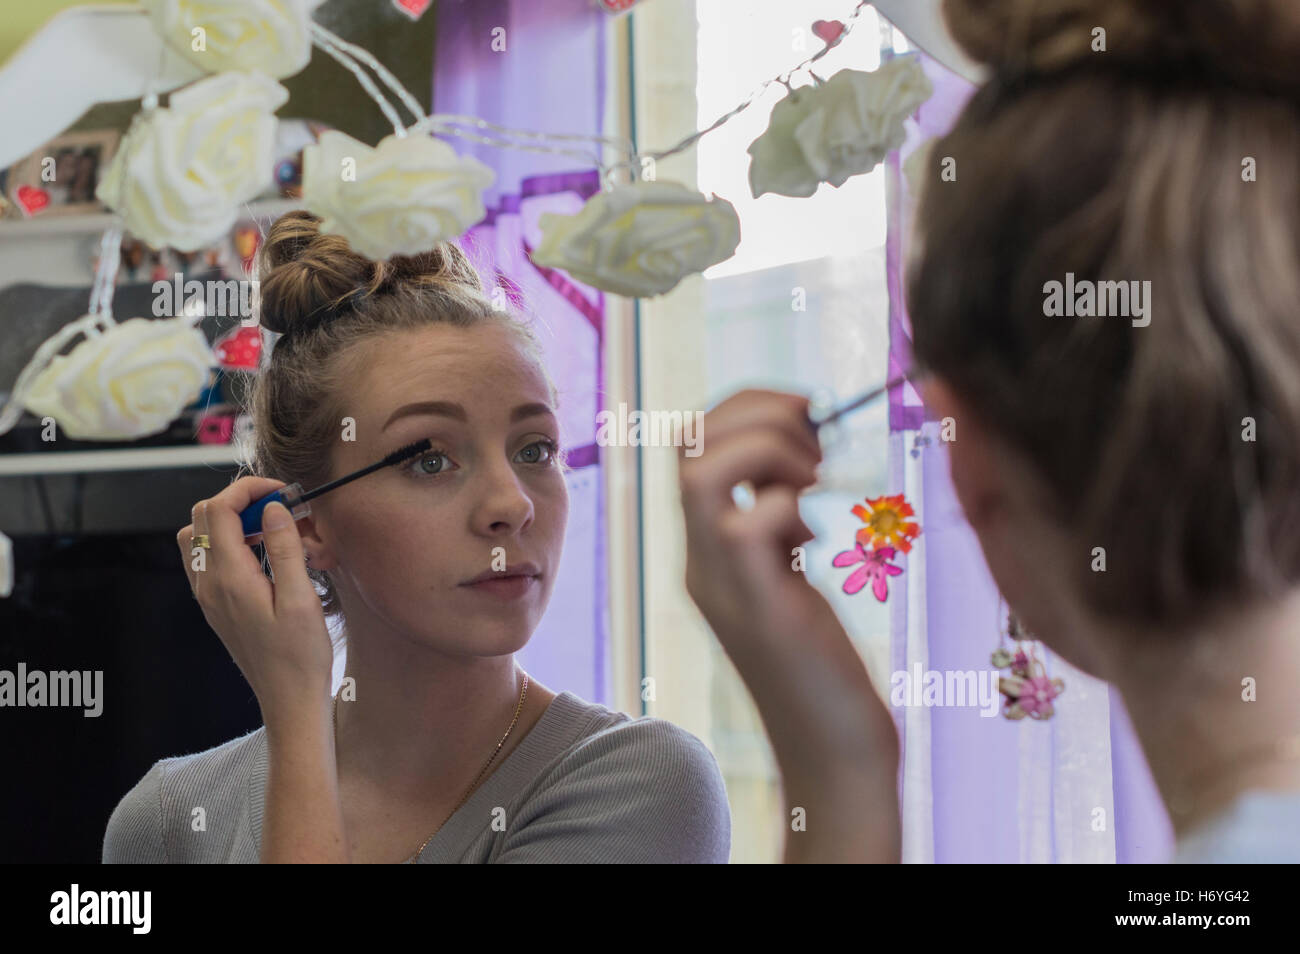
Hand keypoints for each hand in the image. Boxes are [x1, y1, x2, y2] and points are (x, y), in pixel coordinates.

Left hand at [177, 476, 333, 721]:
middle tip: (279, 510)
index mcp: (229, 579)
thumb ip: (284, 548)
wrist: (288, 698)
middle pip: (201, 517)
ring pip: (197, 536)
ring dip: (229, 521)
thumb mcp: (301, 599)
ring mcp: (207, 595)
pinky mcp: (215, 604)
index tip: (283, 493)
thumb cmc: (301, 655)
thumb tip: (273, 508)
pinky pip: (206, 559)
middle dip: (239, 501)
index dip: (249, 490)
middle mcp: (209, 584)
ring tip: (269, 530)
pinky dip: (227, 542)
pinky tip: (260, 554)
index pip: (219, 510)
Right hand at [677, 389, 897, 762]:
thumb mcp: (792, 574)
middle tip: (815, 448)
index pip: (692, 439)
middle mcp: (700, 559)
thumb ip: (782, 522)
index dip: (747, 406)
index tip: (809, 419)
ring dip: (770, 450)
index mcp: (707, 547)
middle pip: (688, 441)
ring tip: (813, 482)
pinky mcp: (758, 608)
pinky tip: (816, 540)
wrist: (831, 750)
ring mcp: (722, 583)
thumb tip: (803, 457)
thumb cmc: (824, 664)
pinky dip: (791, 507)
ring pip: (703, 473)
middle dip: (759, 413)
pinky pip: (749, 526)